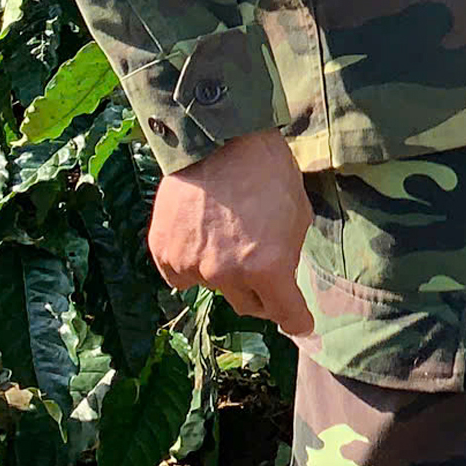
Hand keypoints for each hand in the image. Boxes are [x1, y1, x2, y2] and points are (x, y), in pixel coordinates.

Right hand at [149, 129, 312, 337]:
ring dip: (225, 273)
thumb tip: (282, 277)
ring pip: (215, 288)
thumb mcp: (297, 214)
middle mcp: (228, 275)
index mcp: (268, 267)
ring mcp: (192, 267)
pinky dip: (192, 265)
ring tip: (228, 235)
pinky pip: (182, 276)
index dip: (297, 320)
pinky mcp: (164, 254)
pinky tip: (200, 237)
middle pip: (249, 307)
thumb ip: (289, 255)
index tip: (301, 325)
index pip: (287, 313)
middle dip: (262, 294)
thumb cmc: (268, 171)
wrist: (218, 140)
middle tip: (265, 272)